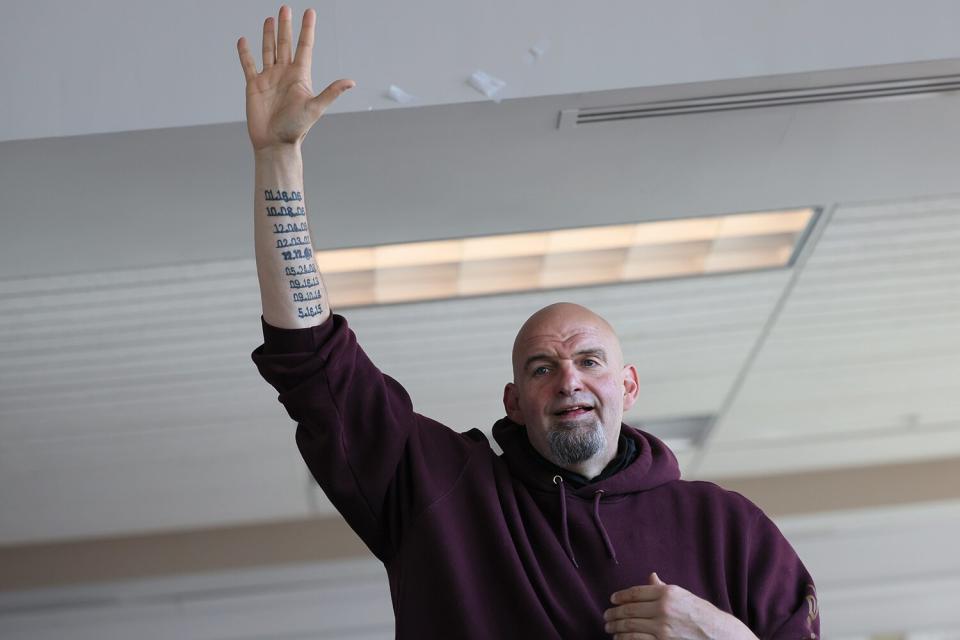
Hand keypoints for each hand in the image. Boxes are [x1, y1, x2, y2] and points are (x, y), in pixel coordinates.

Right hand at [236, 5, 353, 151]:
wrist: (275, 143)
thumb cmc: (296, 129)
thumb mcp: (315, 108)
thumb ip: (331, 92)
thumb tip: (351, 82)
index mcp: (300, 76)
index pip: (305, 47)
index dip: (307, 29)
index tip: (309, 12)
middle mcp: (285, 74)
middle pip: (286, 44)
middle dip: (286, 26)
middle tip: (285, 8)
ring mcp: (269, 78)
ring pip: (268, 51)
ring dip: (269, 35)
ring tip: (270, 19)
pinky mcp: (254, 85)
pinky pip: (248, 65)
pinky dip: (245, 53)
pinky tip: (244, 41)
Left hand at [603, 573, 757, 639]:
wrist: (719, 636)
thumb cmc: (702, 615)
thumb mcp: (684, 596)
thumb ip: (663, 588)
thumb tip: (651, 577)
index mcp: (667, 593)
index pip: (635, 593)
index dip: (620, 597)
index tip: (612, 600)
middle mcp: (663, 609)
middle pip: (629, 610)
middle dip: (613, 614)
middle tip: (605, 616)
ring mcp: (662, 628)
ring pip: (629, 627)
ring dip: (615, 627)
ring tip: (609, 627)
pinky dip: (624, 639)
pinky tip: (619, 638)